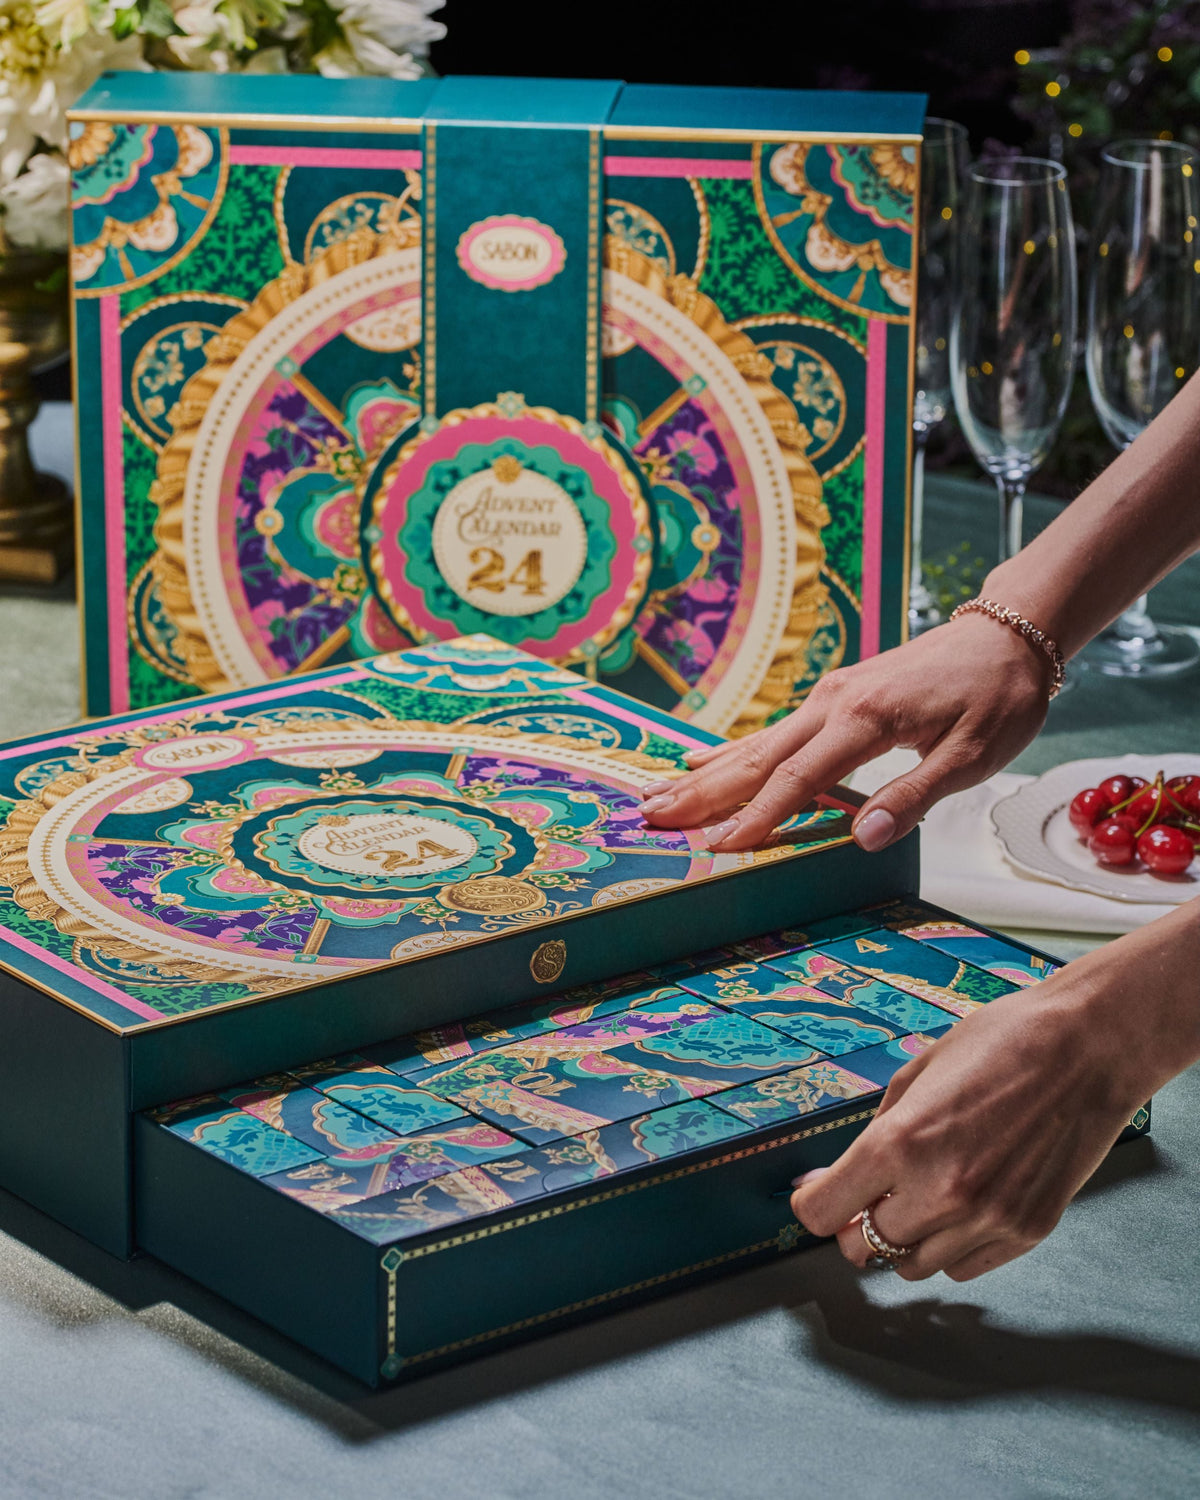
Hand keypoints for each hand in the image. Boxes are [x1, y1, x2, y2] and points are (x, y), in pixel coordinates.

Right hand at [638, 614, 1051, 851]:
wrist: (1008, 637)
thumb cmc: (997, 696)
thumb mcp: (972, 755)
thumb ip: (912, 797)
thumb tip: (861, 837)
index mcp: (865, 719)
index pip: (798, 779)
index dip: (757, 816)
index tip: (717, 846)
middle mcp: (834, 702)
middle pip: (757, 757)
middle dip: (702, 792)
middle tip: (650, 815)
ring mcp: (830, 696)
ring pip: (757, 743)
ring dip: (706, 774)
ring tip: (659, 794)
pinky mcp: (835, 697)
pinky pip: (774, 732)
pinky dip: (734, 752)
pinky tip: (703, 762)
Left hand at [788, 896, 1199, 1279]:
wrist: (1087, 1048)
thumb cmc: (1002, 1043)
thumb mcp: (916, 1073)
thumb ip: (877, 1131)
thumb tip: (842, 1174)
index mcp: (900, 1143)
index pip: (822, 1212)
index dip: (812, 1202)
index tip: (816, 1192)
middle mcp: (939, 1191)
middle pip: (863, 1248)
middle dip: (853, 1224)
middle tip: (864, 1199)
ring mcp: (986, 1219)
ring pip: (913, 1267)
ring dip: (903, 1240)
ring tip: (917, 1199)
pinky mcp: (1026, 1232)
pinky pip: (964, 1267)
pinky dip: (950, 1247)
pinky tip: (958, 1208)